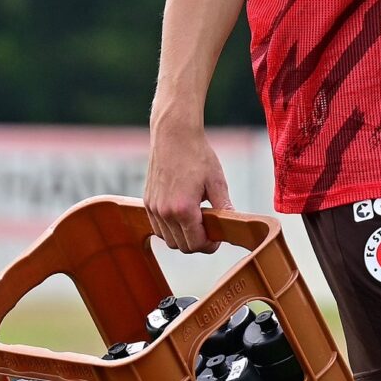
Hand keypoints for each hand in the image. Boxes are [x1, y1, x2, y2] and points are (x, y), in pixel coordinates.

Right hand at [146, 116, 231, 253]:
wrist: (173, 135)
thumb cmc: (197, 155)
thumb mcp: (217, 181)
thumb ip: (224, 208)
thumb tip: (233, 225)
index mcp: (184, 209)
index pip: (196, 244)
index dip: (210, 246)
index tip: (217, 238)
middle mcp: (165, 212)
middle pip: (182, 246)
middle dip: (198, 243)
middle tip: (210, 231)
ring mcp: (154, 208)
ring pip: (168, 240)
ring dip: (183, 237)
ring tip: (196, 221)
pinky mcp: (147, 202)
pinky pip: (158, 228)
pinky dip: (170, 229)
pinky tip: (182, 215)